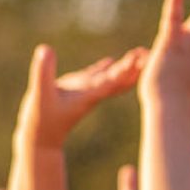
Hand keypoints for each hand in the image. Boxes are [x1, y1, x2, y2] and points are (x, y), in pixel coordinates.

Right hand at [16, 44, 144, 148]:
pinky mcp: (74, 93)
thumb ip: (43, 73)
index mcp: (87, 96)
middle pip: (120, 80)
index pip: (111, 80)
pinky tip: (110, 61)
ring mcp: (84, 93)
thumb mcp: (39, 95)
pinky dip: (104, 70)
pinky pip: (94, 79)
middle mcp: (90, 94)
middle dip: (135, 67)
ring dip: (126, 67)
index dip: (124, 68)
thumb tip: (45, 49)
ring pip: (110, 79)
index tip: (137, 56)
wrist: (38, 140)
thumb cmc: (39, 120)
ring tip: (140, 52)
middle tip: (151, 52)